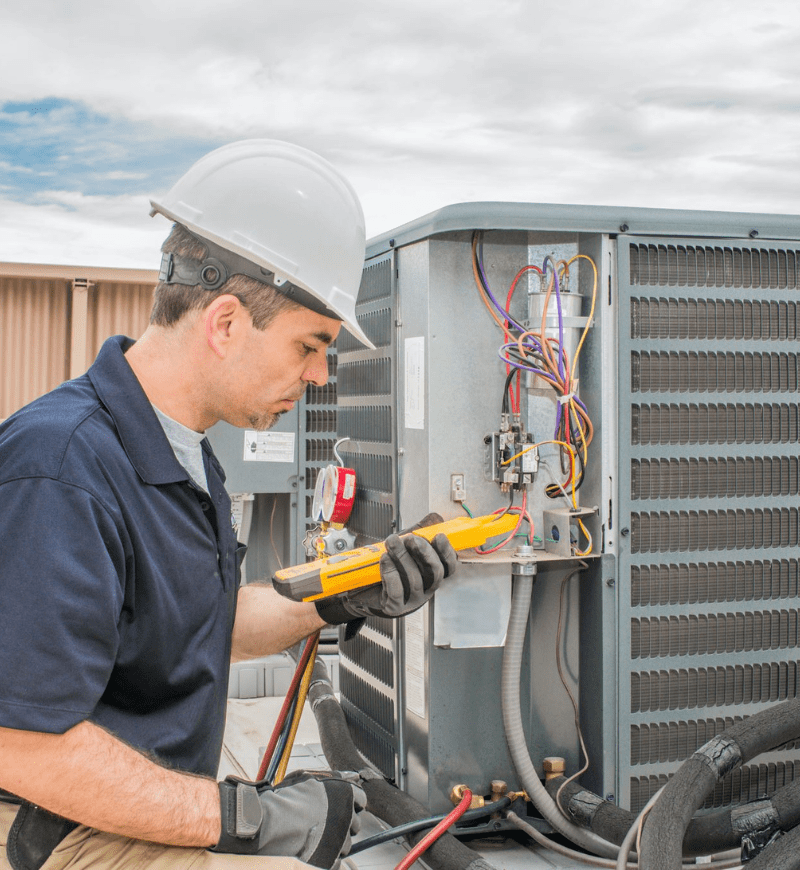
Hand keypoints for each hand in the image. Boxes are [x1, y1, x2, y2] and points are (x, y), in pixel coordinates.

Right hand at [212, 770, 365, 867]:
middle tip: (322, 821)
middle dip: (343, 822)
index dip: (350, 802)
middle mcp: (347, 818)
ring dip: (335, 841)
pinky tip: (314, 850)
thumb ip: (336, 777)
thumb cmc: (285, 799)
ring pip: (346, 844)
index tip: (339, 805)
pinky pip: (338, 863)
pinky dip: (329, 859)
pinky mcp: (330, 862)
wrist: (266, 825)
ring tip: (314, 835)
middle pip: (354, 823)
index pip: (361, 799)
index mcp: (345, 795)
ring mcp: (339, 842)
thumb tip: (353, 776)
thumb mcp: (310, 778)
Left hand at [316, 513, 457, 622]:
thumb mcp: (405, 547)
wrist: (363, 588)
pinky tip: (385, 560)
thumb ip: (421, 532)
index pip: (449, 566)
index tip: (438, 536)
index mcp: (431, 574)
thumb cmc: (389, 566)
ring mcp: (412, 600)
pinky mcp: (395, 606)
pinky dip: (391, 573)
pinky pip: (397, 591)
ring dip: (402, 558)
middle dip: (424, 553)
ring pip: (414, 580)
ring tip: (392, 543)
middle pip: (435, 573)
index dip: (447, 552)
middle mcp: (426, 589)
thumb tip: (434, 518)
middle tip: (411, 538)